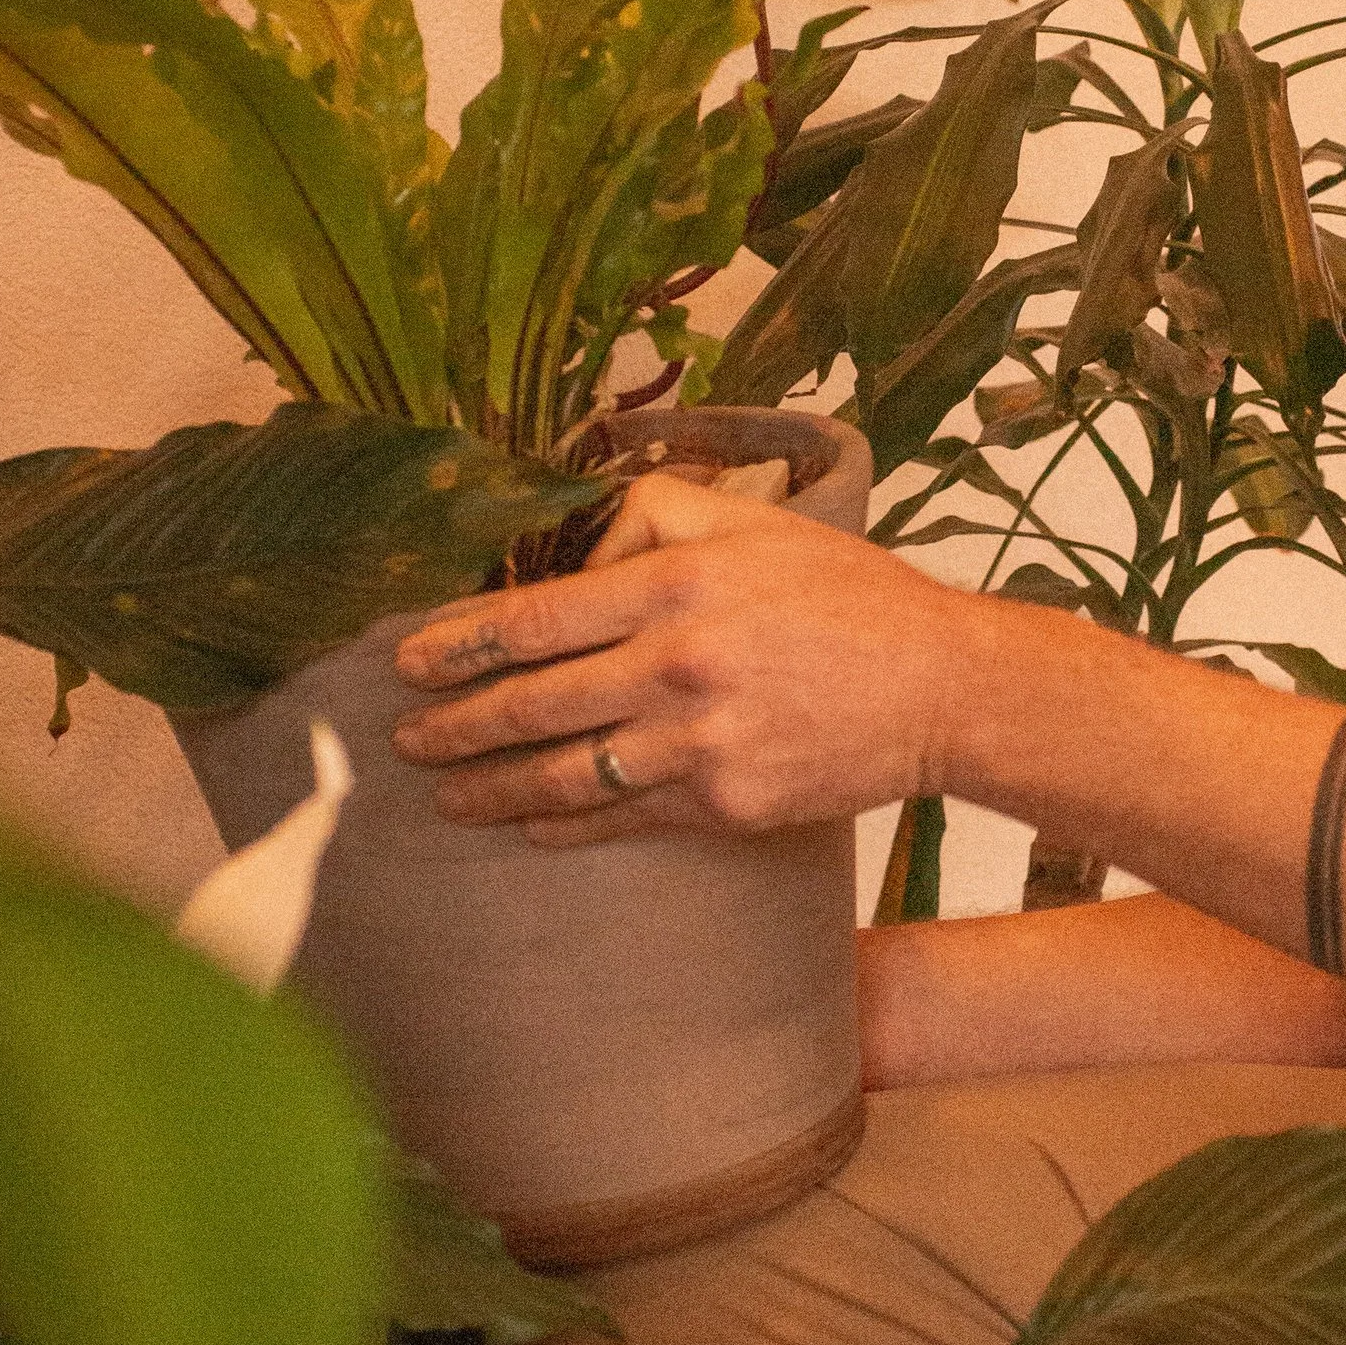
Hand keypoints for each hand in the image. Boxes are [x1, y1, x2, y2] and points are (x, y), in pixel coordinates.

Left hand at [389, 473, 985, 847]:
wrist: (940, 687)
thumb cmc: (849, 597)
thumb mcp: (756, 522)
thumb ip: (654, 519)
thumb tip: (571, 551)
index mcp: (677, 584)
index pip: (536, 618)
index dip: (460, 643)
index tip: (411, 662)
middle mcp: (677, 664)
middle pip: (533, 704)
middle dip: (454, 725)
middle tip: (404, 739)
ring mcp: (699, 743)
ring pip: (564, 773)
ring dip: (491, 787)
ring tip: (448, 794)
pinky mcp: (724, 805)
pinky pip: (620, 818)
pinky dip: (563, 826)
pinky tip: (530, 825)